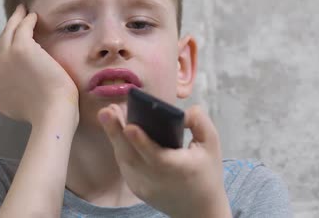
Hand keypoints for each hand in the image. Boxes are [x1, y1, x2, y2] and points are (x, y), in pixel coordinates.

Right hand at [0, 4, 78, 127]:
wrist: (52, 113)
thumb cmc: (41, 113)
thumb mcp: (9, 108)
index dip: (5, 46)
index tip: (13, 39)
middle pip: (1, 42)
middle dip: (8, 27)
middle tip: (17, 15)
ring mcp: (5, 56)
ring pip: (10, 31)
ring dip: (17, 18)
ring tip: (24, 11)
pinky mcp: (22, 48)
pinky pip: (23, 27)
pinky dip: (27, 19)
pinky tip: (33, 16)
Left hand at [98, 104, 231, 217]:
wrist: (200, 210)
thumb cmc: (207, 173)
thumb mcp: (212, 145)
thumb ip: (200, 123)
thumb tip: (183, 111)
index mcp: (178, 168)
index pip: (156, 156)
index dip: (141, 142)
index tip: (129, 126)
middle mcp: (157, 180)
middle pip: (132, 156)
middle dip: (116, 132)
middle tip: (106, 111)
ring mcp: (144, 186)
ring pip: (124, 159)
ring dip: (114, 136)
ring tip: (108, 113)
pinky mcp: (136, 188)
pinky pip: (124, 164)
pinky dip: (119, 146)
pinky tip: (116, 129)